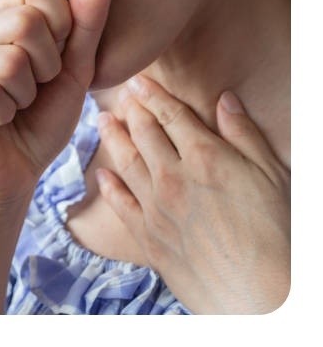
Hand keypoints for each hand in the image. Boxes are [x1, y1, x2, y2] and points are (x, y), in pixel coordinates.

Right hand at [0, 0, 114, 208]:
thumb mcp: (73, 69)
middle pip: (25, 24)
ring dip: (24, 96)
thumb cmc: (41, 119)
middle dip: (45, 68)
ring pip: (8, 63)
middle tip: (31, 90)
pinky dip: (3, 114)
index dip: (61, 25)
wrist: (15, 172)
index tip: (52, 59)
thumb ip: (86, 21)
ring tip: (11, 107)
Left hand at [95, 74, 289, 313]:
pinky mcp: (147, 236)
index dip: (153, 95)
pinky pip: (120, 204)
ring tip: (101, 120)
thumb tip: (225, 101)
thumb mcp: (270, 174)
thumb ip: (243, 134)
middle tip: (120, 97)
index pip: (171, 115)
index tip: (138, 81)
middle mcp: (172, 177)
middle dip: (130, 111)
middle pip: (144, 134)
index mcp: (204, 157)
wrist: (259, 294)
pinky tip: (100, 174)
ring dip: (112, 138)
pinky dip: (109, 186)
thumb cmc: (275, 234)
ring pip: (126, 162)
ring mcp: (155, 207)